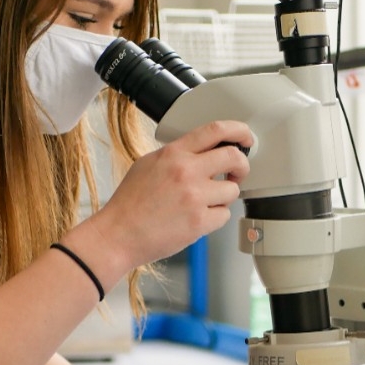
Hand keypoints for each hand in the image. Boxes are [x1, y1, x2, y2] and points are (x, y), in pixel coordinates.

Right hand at [97, 120, 252, 267]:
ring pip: (233, 190)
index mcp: (173, 154)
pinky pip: (224, 215)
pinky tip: (198, 218)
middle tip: (237, 173)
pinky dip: (216, 218)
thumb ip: (176, 154)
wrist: (118, 234)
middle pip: (233, 157)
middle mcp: (186, 172)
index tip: (245, 137)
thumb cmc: (130, 203)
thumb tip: (202, 151)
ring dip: (224, 197)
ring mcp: (194, 197)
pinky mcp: (199, 222)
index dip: (238, 130)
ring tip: (206, 202)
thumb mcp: (148, 164)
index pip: (215, 130)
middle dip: (242, 166)